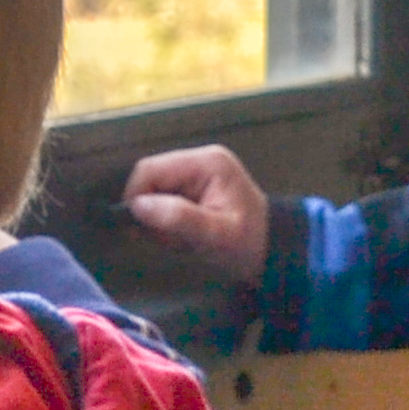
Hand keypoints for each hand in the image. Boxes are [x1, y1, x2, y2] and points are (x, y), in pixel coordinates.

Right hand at [123, 146, 269, 283]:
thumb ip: (178, 218)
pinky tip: (183, 235)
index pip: (150, 170)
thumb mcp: (215, 236)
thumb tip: (138, 206)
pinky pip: (164, 199)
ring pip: (153, 191)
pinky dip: (166, 221)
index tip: (141, 228)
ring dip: (159, 220)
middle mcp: (199, 159)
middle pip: (150, 179)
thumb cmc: (248, 243)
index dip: (137, 197)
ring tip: (181, 239)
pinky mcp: (194, 185)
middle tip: (168, 239)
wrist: (271, 249)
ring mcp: (196, 171)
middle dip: (150, 212)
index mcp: (206, 163)